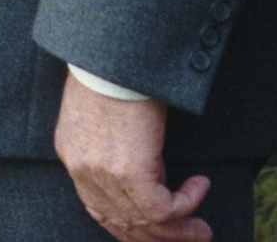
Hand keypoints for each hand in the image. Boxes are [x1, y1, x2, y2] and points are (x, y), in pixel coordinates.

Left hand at [54, 72, 212, 241]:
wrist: (113, 53)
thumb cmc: (114, 69)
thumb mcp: (104, 110)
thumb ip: (111, 141)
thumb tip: (140, 158)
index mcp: (74, 156)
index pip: (98, 209)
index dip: (129, 225)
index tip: (154, 229)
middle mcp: (83, 172)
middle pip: (120, 223)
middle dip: (156, 237)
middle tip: (187, 237)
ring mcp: (104, 175)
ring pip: (143, 222)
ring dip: (178, 231)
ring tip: (202, 231)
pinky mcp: (129, 172)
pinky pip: (162, 208)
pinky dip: (186, 203)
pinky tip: (200, 186)